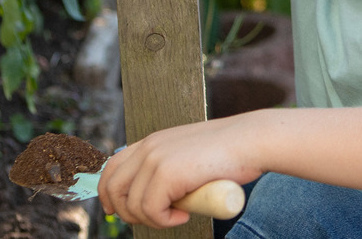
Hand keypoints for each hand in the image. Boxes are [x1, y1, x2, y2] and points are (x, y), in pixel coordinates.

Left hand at [97, 115, 263, 227]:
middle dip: (126, 212)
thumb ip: (170, 169)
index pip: (112, 167)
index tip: (118, 210)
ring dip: (153, 219)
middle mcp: (148, 148)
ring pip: (132, 205)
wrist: (252, 141)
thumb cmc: (230, 153)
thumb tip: (160, 195)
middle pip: (113, 188)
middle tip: (155, 219)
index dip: (109, 193)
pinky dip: (166, 221)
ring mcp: (155, 159)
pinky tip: (184, 214)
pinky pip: (151, 210)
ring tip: (178, 215)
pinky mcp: (167, 173)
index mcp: (152, 142)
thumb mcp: (189, 157)